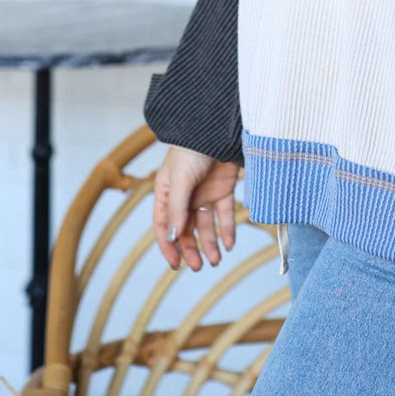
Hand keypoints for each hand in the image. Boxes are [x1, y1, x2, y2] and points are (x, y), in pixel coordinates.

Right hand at [152, 146, 239, 272]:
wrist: (217, 129)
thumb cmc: (192, 150)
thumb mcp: (180, 180)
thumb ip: (178, 209)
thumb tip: (174, 238)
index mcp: (166, 193)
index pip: (164, 226)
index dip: (168, 246)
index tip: (177, 265)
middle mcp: (184, 197)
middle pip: (185, 230)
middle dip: (192, 249)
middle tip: (200, 266)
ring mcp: (204, 194)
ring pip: (206, 226)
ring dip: (210, 244)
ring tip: (217, 260)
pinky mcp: (223, 190)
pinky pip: (224, 215)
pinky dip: (227, 230)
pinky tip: (230, 244)